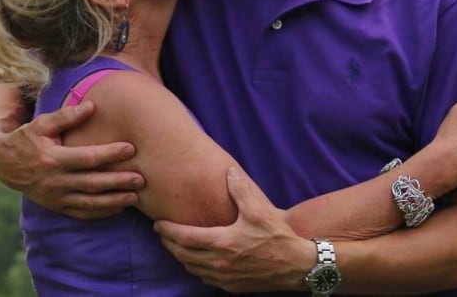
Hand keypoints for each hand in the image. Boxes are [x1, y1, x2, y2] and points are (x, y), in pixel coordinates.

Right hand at [0, 101, 144, 218]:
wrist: (4, 164)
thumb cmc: (27, 138)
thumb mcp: (42, 124)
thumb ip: (66, 116)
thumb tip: (91, 106)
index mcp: (53, 159)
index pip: (87, 158)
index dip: (110, 153)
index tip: (130, 148)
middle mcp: (55, 181)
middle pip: (93, 183)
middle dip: (118, 181)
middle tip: (141, 179)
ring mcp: (56, 197)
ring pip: (90, 203)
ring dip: (114, 201)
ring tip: (136, 197)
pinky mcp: (57, 206)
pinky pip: (82, 213)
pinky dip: (101, 212)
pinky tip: (119, 208)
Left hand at [154, 167, 313, 292]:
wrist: (298, 266)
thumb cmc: (278, 236)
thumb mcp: (259, 208)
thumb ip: (240, 188)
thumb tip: (229, 171)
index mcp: (222, 242)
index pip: (183, 238)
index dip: (167, 230)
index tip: (158, 223)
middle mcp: (219, 263)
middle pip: (182, 255)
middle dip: (168, 244)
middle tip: (162, 233)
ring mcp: (225, 278)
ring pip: (192, 269)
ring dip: (181, 257)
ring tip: (177, 244)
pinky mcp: (233, 287)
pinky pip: (206, 278)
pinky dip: (196, 268)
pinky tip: (198, 259)